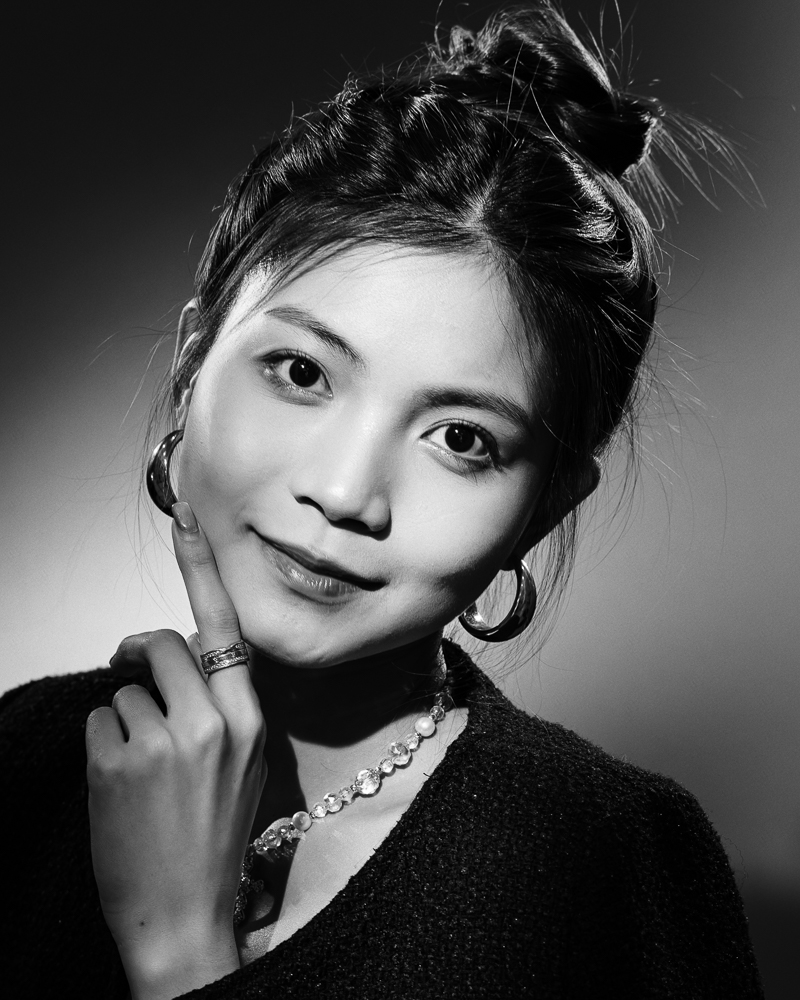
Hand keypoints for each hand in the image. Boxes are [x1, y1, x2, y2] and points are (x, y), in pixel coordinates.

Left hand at [85, 502, 265, 999]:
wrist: (185, 915)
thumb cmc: (216, 838)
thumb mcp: (247, 764)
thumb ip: (227, 705)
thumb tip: (190, 657)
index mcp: (250, 720)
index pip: (225, 627)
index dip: (201, 567)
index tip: (183, 518)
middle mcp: (211, 722)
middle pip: (161, 644)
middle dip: (139, 654)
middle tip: (129, 668)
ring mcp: (162, 742)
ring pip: (125, 689)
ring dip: (124, 719)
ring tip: (139, 769)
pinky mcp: (116, 763)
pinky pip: (99, 721)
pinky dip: (102, 745)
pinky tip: (119, 785)